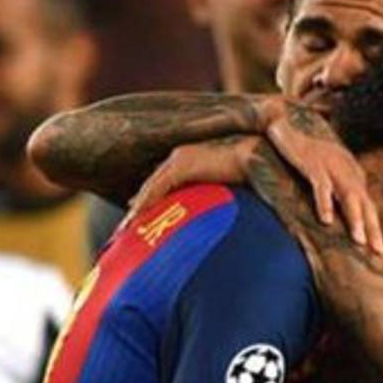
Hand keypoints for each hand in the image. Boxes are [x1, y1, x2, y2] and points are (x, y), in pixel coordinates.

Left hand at [128, 136, 260, 215]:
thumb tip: (215, 220)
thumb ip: (214, 199)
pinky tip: (136, 215)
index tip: (139, 217)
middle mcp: (179, 158)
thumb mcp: (225, 189)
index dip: (150, 201)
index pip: (163, 184)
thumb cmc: (247, 171)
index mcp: (188, 162)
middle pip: (153, 185)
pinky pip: (158, 186)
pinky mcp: (182, 164)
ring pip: (151, 187)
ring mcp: (179, 159)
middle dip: (139, 205)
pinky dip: (146, 201)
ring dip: (138, 207)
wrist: (255, 154)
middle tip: (127, 227)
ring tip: (127, 228)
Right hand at [265, 104, 382, 254]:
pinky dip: (325, 203)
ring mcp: (331, 166)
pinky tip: (327, 221)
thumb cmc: (305, 152)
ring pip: (349, 196)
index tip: (379, 252)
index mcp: (352, 175)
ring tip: (359, 242)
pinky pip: (321, 186)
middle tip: (379, 253)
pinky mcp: (313, 164)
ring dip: (355, 220)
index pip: (368, 206)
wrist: (285, 124)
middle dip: (373, 230)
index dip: (374, 229)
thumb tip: (341, 216)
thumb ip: (337, 190)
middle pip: (365, 204)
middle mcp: (347, 171)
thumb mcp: (327, 171)